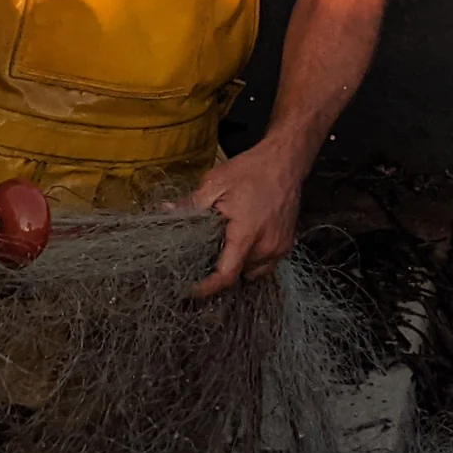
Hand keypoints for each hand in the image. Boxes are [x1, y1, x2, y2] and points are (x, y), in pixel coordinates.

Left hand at [189, 138, 304, 297]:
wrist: (284, 162)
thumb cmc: (250, 170)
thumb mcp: (215, 184)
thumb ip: (191, 204)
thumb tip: (165, 211)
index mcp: (246, 235)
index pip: (227, 275)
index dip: (207, 287)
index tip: (191, 290)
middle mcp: (266, 247)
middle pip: (238, 273)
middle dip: (219, 269)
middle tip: (201, 256)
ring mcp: (280, 247)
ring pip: (253, 270)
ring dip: (237, 264)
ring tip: (222, 247)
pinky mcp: (287, 244)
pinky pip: (265, 263)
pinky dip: (252, 259)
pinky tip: (241, 242)